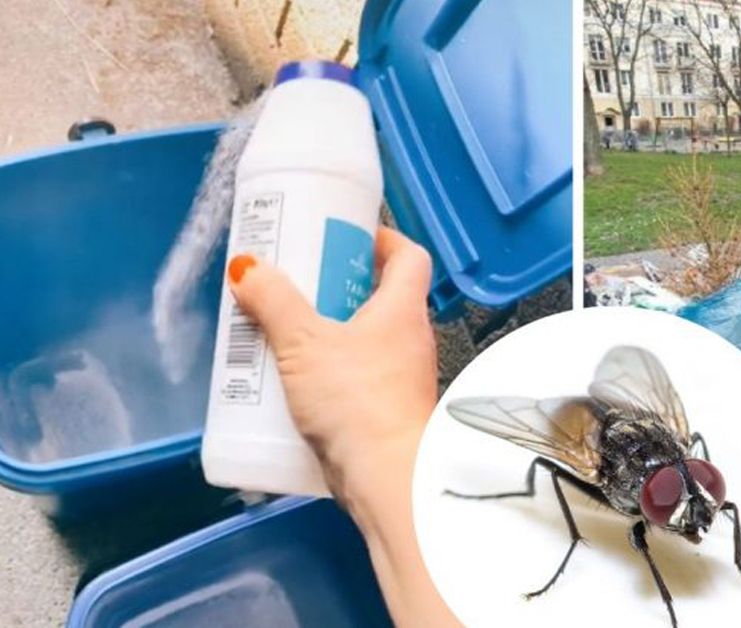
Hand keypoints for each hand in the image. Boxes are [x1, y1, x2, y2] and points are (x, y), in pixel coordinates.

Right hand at [225, 226, 437, 497]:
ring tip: (287, 333)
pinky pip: (359, 380)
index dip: (383, 239)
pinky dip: (332, 374)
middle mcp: (411, 340)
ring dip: (333, 333)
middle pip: (383, 298)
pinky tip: (296, 384)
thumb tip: (248, 267)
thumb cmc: (357, 402)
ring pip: (368, 341)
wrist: (388, 478)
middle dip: (341, 288)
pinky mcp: (387, 413)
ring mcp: (403, 379)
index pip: (408, 257)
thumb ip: (274, 303)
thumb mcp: (304, 343)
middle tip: (300, 284)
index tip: (349, 236)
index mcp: (402, 310)